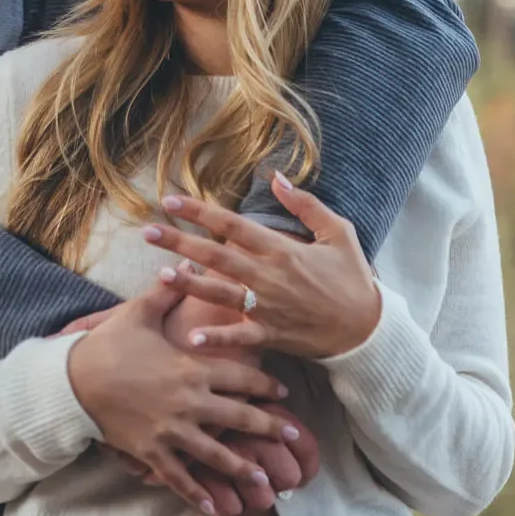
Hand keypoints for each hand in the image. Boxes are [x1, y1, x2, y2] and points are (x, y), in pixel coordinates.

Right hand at [66, 282, 299, 515]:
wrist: (73, 381)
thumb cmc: (108, 345)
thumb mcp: (139, 313)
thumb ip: (167, 292)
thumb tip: (185, 263)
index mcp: (192, 368)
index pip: (241, 377)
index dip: (266, 385)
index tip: (283, 392)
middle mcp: (189, 403)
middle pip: (240, 417)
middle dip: (269, 428)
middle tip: (292, 436)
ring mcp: (172, 431)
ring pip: (217, 454)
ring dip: (244, 469)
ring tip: (267, 482)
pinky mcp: (152, 453)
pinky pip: (180, 479)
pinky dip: (199, 495)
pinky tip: (217, 510)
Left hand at [144, 172, 382, 359]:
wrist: (367, 328)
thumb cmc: (352, 279)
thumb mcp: (338, 232)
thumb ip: (305, 204)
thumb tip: (275, 177)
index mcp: (282, 249)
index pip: (232, 224)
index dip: (200, 211)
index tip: (171, 200)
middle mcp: (269, 276)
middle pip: (216, 255)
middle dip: (179, 242)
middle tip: (147, 231)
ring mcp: (268, 307)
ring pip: (220, 292)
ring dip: (188, 284)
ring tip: (160, 274)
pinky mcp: (272, 334)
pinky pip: (239, 337)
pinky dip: (217, 338)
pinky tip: (191, 338)